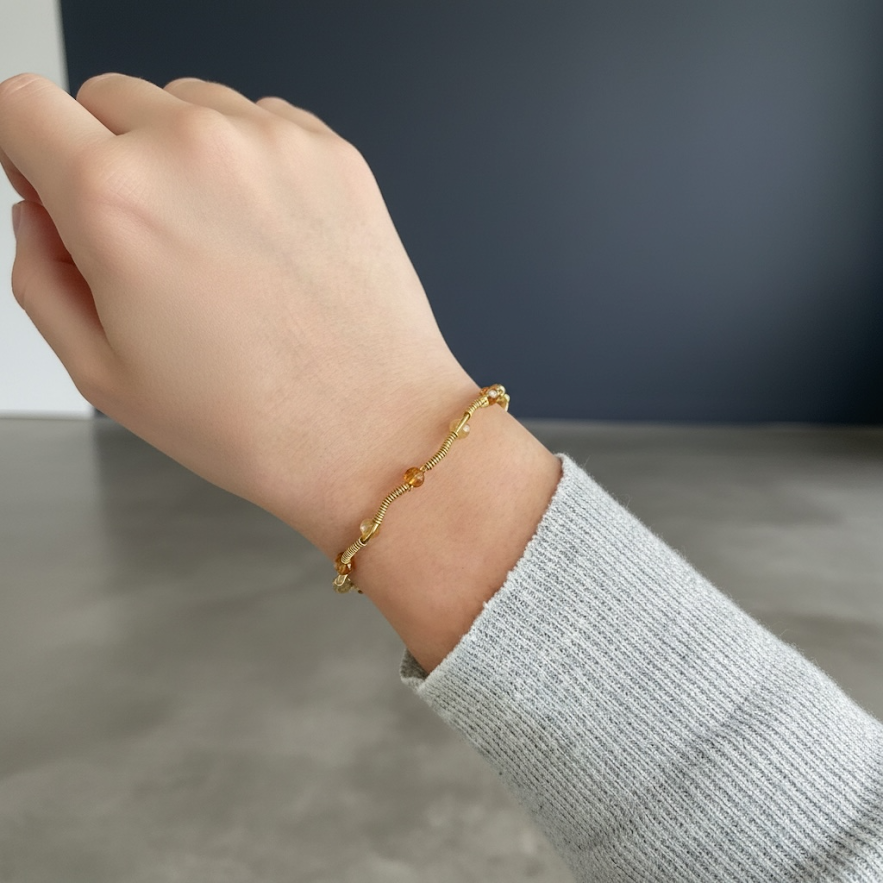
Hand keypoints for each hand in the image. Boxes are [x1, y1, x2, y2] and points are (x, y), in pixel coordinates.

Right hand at [0, 72, 473, 551]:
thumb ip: (40, 276)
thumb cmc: (254, 421)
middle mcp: (195, 150)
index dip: (26, 148)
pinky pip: (259, 122)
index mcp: (118, 202)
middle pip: (103, 97)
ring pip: (185, 105)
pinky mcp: (332, 152)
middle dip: (103, 156)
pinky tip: (267, 236)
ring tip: (217, 245)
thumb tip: (37, 216)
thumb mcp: (103, 374)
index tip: (48, 179)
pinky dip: (248, 162)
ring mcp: (272, 143)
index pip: (21, 105)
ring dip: (180, 155)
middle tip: (145, 238)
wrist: (372, 431)